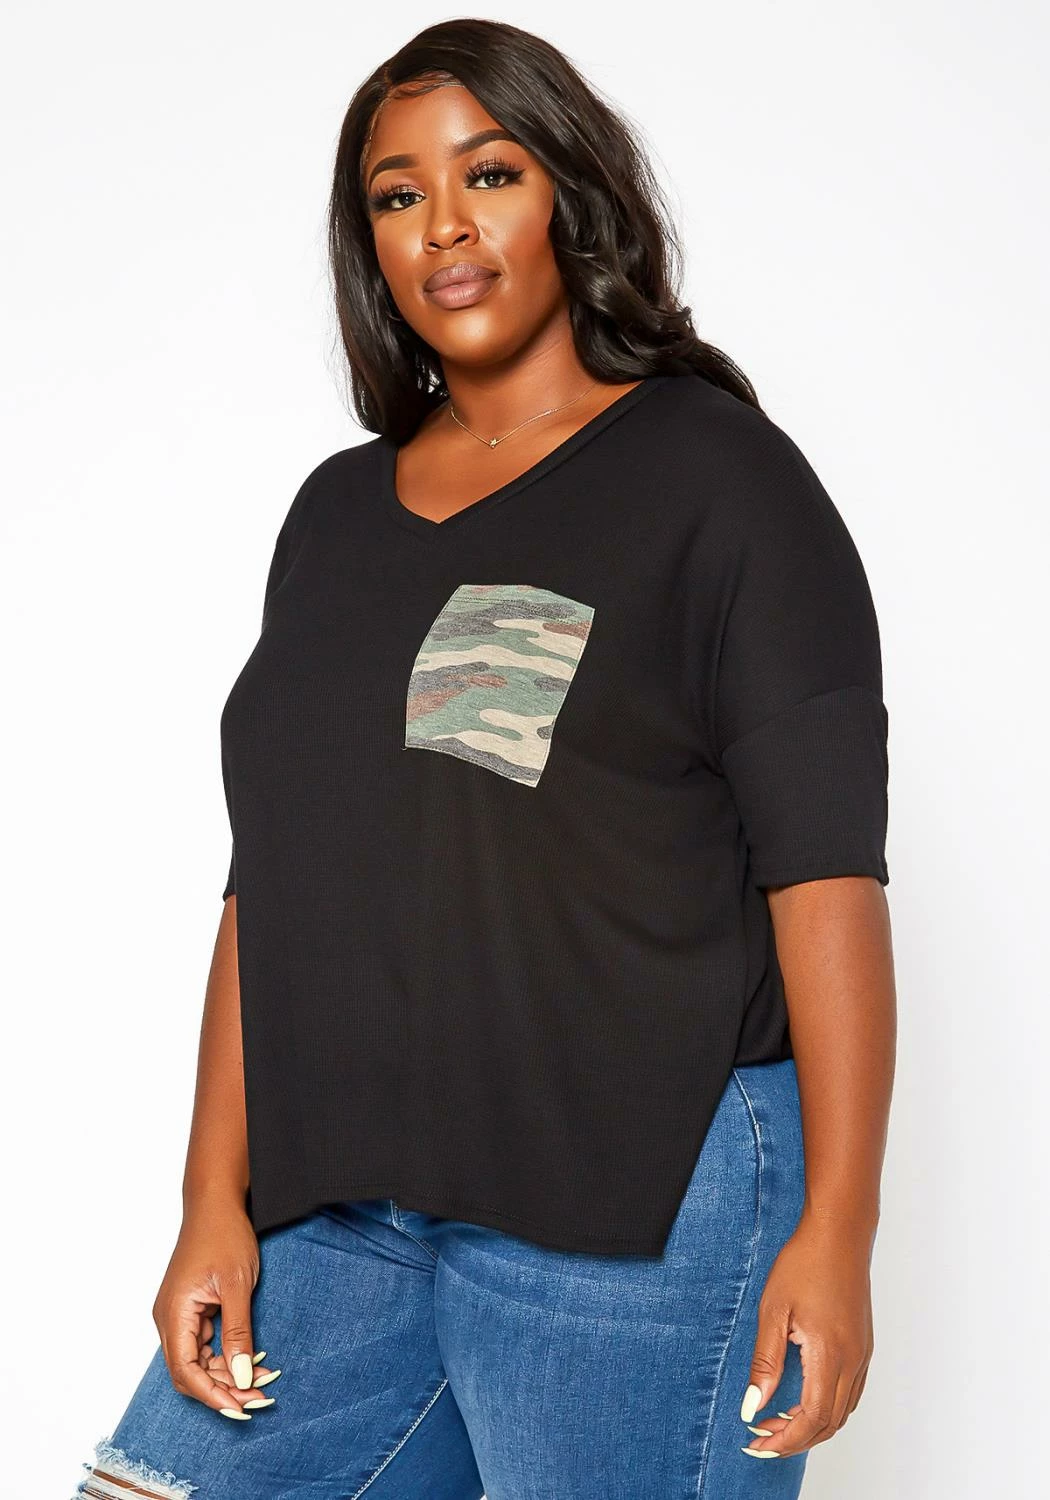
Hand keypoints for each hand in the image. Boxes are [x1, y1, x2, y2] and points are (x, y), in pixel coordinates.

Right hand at [151, 1196, 278, 1418]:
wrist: (215, 1203)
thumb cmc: (224, 1235)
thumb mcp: (237, 1286)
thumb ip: (238, 1333)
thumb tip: (242, 1377)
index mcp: (174, 1313)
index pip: (186, 1372)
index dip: (212, 1395)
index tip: (240, 1409)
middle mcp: (169, 1319)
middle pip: (190, 1372)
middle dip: (222, 1389)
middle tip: (257, 1399)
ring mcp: (178, 1314)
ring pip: (198, 1360)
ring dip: (226, 1374)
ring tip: (261, 1381)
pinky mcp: (189, 1309)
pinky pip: (204, 1343)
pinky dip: (225, 1355)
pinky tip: (251, 1360)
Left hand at [738, 1212, 875, 1458]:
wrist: (839, 1234)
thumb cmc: (804, 1263)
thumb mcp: (774, 1310)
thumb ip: (765, 1362)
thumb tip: (754, 1405)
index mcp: (830, 1353)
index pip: (812, 1418)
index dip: (785, 1439)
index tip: (758, 1443)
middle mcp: (853, 1360)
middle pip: (829, 1423)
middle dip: (795, 1439)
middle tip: (761, 1438)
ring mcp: (862, 1354)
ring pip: (842, 1411)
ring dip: (811, 1426)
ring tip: (776, 1423)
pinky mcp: (864, 1346)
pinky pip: (850, 1393)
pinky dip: (827, 1408)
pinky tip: (803, 1401)